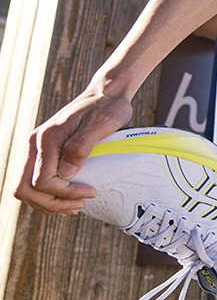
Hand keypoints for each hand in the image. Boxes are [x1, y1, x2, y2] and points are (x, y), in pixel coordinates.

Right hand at [13, 91, 131, 214]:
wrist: (105, 94)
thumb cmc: (107, 107)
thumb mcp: (101, 124)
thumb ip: (81, 146)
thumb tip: (66, 173)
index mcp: (46, 139)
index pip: (42, 180)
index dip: (65, 193)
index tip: (91, 192)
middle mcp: (35, 145)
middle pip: (25, 188)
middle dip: (52, 203)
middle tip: (81, 204)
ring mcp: (37, 150)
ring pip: (26, 188)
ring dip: (49, 202)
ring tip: (76, 205)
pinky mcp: (44, 153)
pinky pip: (35, 181)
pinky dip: (48, 195)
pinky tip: (69, 198)